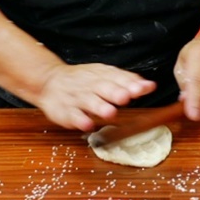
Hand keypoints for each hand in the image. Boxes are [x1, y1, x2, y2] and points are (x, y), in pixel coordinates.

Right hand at [35, 63, 155, 131]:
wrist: (50, 80)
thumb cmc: (83, 80)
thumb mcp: (104, 74)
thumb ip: (127, 81)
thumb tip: (150, 85)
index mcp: (100, 74)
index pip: (117, 77)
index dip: (130, 83)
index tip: (143, 88)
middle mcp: (89, 84)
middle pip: (103, 87)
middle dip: (115, 92)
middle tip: (126, 97)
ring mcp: (76, 97)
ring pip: (88, 101)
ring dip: (99, 107)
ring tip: (110, 112)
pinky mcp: (64, 110)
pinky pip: (72, 115)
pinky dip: (79, 120)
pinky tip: (87, 124)